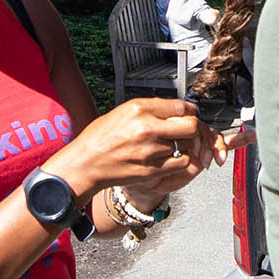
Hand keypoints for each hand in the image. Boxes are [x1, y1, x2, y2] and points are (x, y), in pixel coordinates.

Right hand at [51, 97, 208, 201]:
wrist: (85, 163)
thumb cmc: (100, 137)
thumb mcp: (123, 112)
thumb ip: (150, 109)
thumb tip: (176, 109)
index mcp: (139, 109)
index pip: (181, 107)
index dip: (189, 111)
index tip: (189, 115)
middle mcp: (146, 128)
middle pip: (190, 126)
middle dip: (194, 129)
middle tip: (188, 131)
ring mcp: (150, 151)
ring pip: (186, 146)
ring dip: (184, 146)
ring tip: (173, 145)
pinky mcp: (152, 171)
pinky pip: (181, 163)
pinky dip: (181, 161)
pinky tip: (170, 158)